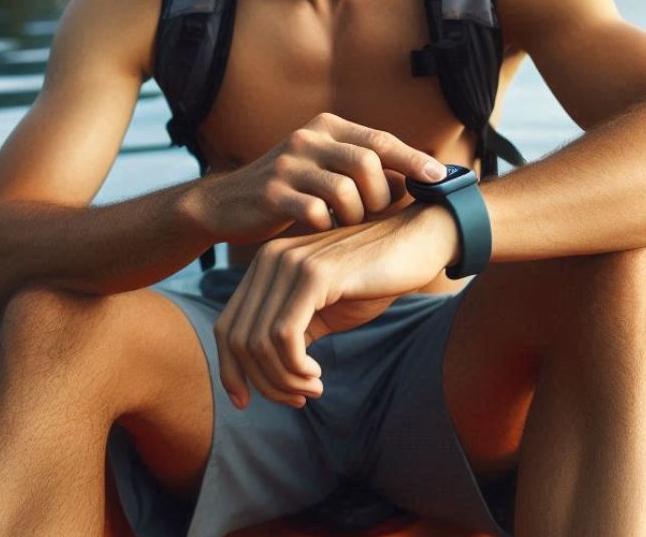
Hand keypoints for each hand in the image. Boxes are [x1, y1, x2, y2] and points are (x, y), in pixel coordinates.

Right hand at [194, 112, 447, 244]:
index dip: (413, 159)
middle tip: (375, 214)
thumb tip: (416, 178)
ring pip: (344, 190)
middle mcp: (308, 138)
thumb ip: (366, 171)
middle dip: (380, 195)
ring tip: (347, 223)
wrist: (227, 204)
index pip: (381, 140)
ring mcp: (287, 164)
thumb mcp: (327, 170)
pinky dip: (327, 226)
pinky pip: (315, 213)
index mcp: (327, 127)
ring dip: (355, 215)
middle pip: (367, 163)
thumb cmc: (291, 191)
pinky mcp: (271, 194)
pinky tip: (323, 230)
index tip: (440, 178)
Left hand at [212, 203, 458, 409]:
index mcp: (266, 267)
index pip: (227, 328)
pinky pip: (285, 336)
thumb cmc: (374, 278)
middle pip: (238, 340)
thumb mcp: (323, 309)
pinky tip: (318, 376)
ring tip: (312, 389)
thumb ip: (292, 331)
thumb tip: (266, 374)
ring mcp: (290, 264)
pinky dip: (296, 367)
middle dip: (263, 382)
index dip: (231, 371)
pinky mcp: (315, 275)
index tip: (246, 402)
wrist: (418, 242)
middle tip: (297, 398)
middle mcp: (269, 260)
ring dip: (283, 380)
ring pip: (260, 343)